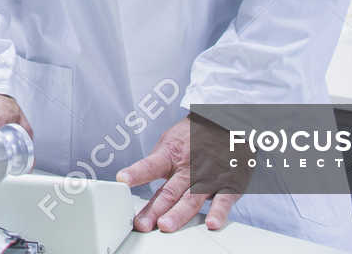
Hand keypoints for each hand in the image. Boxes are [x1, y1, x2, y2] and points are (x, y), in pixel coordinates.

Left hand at [115, 117, 243, 233]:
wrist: (227, 124)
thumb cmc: (193, 137)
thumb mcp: (170, 142)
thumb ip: (155, 164)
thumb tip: (134, 181)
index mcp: (171, 155)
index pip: (151, 165)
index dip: (136, 173)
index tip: (122, 180)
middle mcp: (188, 167)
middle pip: (169, 191)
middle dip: (154, 209)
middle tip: (142, 224)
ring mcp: (208, 177)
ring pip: (192, 199)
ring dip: (178, 214)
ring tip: (165, 226)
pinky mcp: (228, 184)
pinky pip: (224, 200)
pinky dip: (218, 213)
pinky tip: (211, 224)